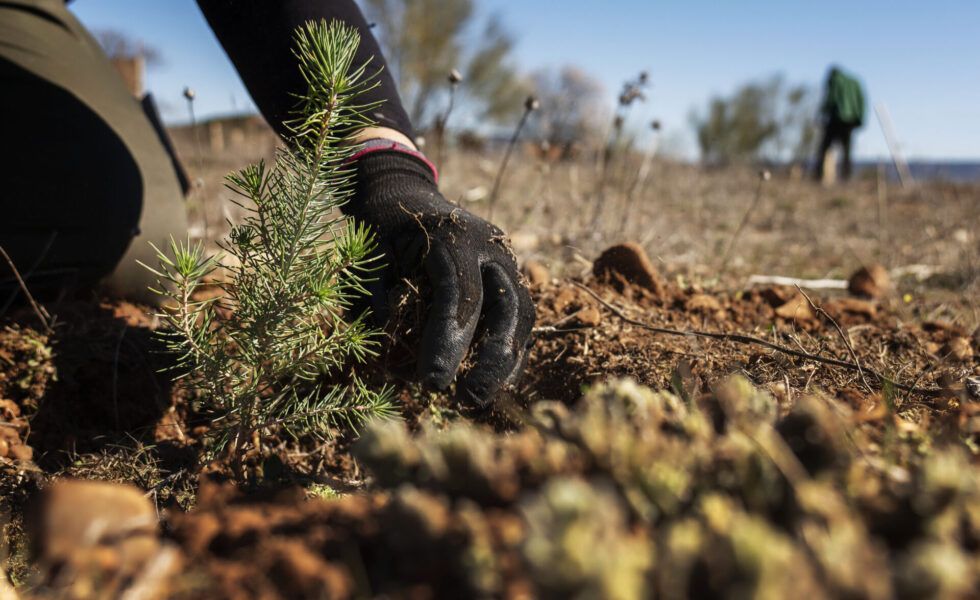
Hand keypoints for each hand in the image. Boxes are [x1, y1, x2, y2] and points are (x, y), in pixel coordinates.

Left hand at [346, 148, 534, 404]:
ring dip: (506, 362)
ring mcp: (506, 261)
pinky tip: (496, 384)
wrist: (405, 195)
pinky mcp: (511, 278)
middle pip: (507, 307)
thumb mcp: (368, 255)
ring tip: (481, 399)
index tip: (433, 383)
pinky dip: (510, 353)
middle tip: (469, 400)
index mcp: (453, 236)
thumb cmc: (382, 230)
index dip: (448, 341)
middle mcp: (490, 248)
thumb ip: (374, 298)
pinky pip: (520, 319)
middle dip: (492, 359)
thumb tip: (389, 351)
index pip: (460, 294)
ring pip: (521, 316)